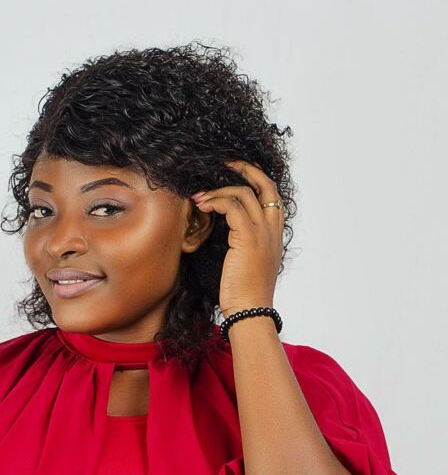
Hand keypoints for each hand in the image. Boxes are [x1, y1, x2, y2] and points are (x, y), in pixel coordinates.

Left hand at [191, 160, 284, 316]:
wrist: (249, 310)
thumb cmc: (244, 293)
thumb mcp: (247, 263)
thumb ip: (242, 244)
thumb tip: (225, 234)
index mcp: (275, 234)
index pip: (271, 195)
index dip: (255, 179)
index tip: (235, 174)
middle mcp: (272, 229)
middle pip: (265, 184)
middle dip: (245, 168)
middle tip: (223, 164)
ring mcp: (262, 231)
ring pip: (243, 193)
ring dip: (218, 189)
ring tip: (199, 196)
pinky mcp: (248, 236)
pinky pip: (232, 205)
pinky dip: (215, 200)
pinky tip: (202, 206)